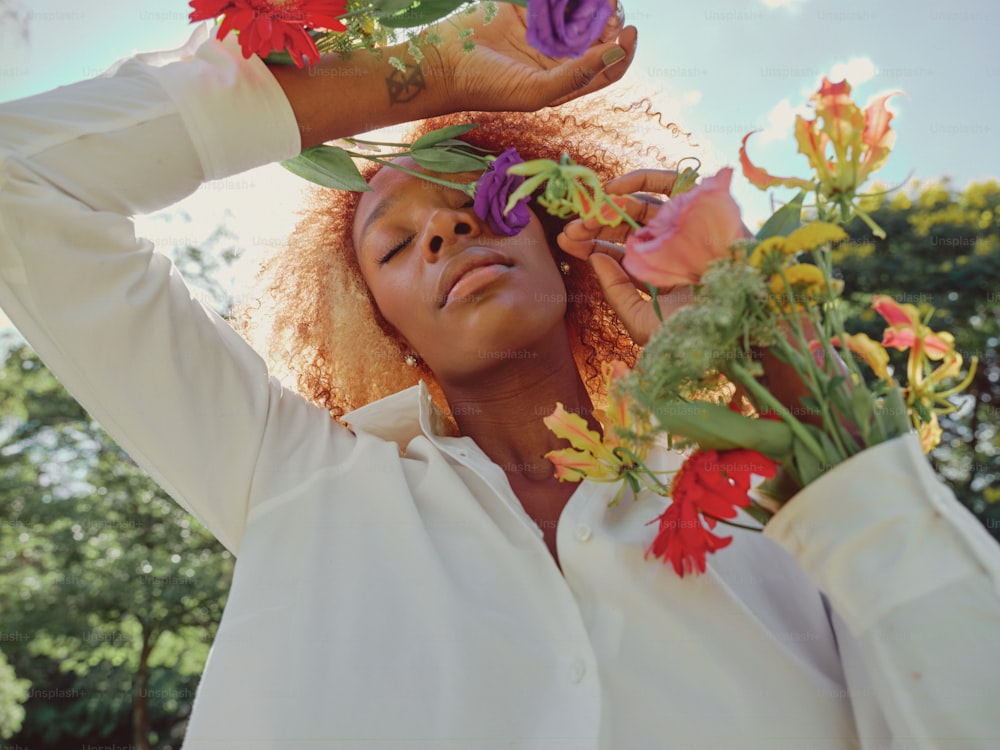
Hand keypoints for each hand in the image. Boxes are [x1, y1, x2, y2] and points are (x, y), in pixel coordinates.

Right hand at [433, 2, 636, 111]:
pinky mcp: (526, 8)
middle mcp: (559, 56)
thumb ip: (578, 75)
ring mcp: (544, 30)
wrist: (443, 64)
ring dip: (590, 1)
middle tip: (611, 5)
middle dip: (609, 19)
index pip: (609, 67)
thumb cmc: (488, 87)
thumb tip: (618, 53)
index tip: (629, 32)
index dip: (625, 51)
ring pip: (579, 11)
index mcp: (566, 80)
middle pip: (598, 33)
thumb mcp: (537, 91)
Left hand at [557, 170, 692, 345]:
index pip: (617, 251)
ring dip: (611, 206)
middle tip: (573, 228)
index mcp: (657, 273)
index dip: (590, 244)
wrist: (734, 322)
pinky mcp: (703, 207)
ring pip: (641, 206)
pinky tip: (615, 189)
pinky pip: (671, 183)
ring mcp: (686, 226)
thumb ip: (615, 290)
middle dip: (594, 226)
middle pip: (626, 227)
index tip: (565, 239)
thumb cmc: (690, 330)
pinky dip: (641, 180)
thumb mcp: (640, 319)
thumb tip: (594, 258)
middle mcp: (671, 246)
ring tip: (590, 214)